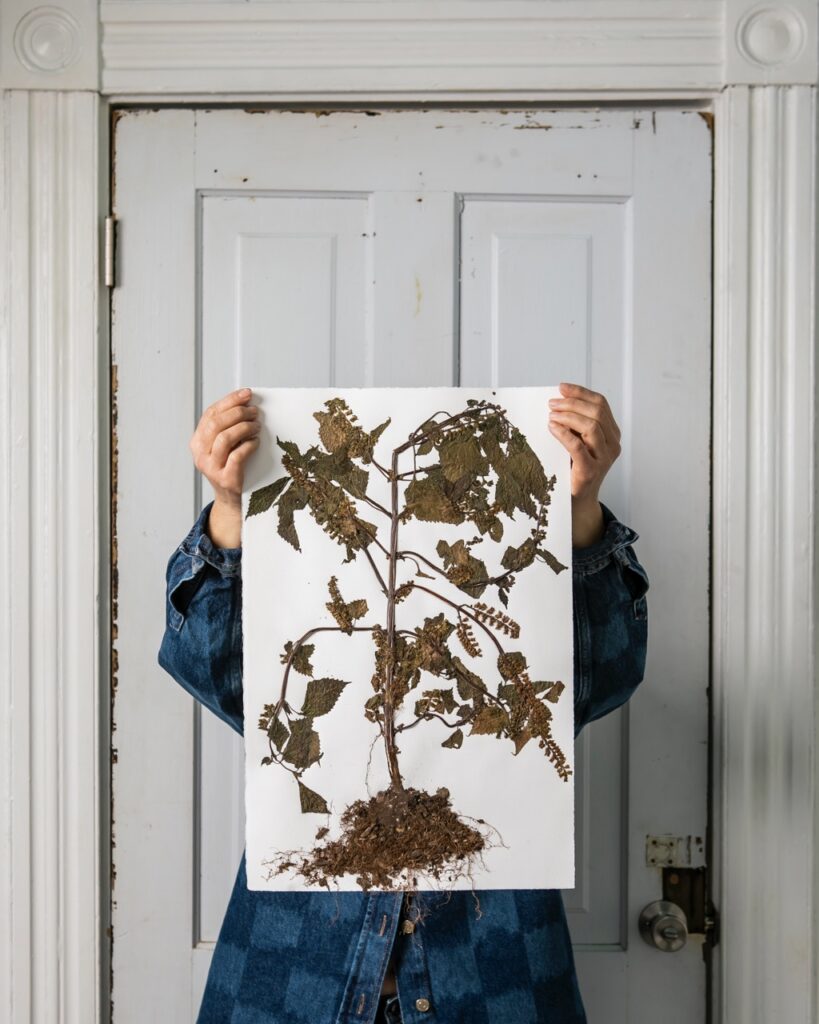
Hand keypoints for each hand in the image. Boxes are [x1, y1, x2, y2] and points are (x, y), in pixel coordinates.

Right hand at [189, 387, 260, 547]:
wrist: (231, 500)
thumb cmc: (230, 467)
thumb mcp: (223, 447)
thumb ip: (227, 427)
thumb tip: (246, 403)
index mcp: (197, 442)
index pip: (211, 414)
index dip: (229, 401)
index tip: (247, 393)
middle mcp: (200, 454)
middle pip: (216, 423)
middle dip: (238, 412)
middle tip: (255, 411)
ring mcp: (211, 467)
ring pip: (224, 438)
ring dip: (244, 427)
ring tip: (257, 425)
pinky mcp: (225, 479)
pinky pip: (237, 456)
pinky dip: (249, 445)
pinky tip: (256, 442)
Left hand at [547, 382, 621, 547]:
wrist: (577, 501)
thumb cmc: (574, 467)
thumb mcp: (579, 441)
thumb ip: (575, 424)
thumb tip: (558, 400)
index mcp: (612, 434)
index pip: (601, 404)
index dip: (581, 393)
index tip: (562, 387)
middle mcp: (613, 444)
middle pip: (596, 413)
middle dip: (572, 403)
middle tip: (551, 403)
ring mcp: (604, 458)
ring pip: (591, 426)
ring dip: (568, 416)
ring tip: (551, 415)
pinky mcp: (590, 471)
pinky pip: (578, 446)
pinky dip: (564, 433)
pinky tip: (552, 427)